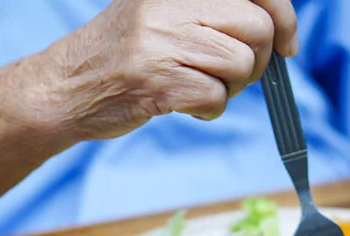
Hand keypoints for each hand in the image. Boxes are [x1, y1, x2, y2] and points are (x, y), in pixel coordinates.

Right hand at [30, 0, 297, 140]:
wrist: (63, 88)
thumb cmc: (119, 53)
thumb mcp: (158, 11)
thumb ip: (209, 9)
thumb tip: (276, 22)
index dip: (284, 15)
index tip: (287, 43)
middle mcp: (168, 5)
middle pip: (257, 28)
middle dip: (256, 60)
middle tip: (231, 73)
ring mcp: (161, 42)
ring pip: (241, 64)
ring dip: (231, 88)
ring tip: (201, 88)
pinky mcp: (157, 82)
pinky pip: (216, 97)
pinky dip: (210, 110)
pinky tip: (186, 105)